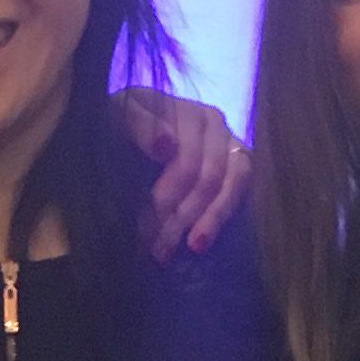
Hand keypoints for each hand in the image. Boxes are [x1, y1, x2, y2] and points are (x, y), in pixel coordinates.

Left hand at [115, 90, 252, 258]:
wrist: (127, 134)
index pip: (186, 160)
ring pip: (230, 185)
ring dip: (208, 220)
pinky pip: (240, 193)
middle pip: (207, 177)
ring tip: (188, 248)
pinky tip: (199, 242)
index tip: (146, 228)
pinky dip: (219, 218)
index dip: (168, 195)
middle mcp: (215, 125)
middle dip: (181, 216)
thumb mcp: (119, 117)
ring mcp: (230, 145)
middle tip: (158, 249)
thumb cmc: (120, 127)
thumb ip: (139, 126)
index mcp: (187, 111)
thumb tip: (166, 147)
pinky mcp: (239, 167)